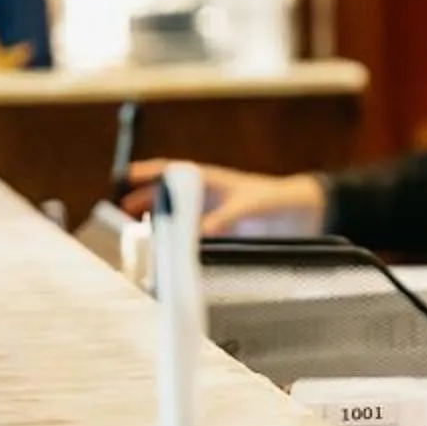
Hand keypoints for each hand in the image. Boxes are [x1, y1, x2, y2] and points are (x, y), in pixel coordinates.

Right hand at [118, 159, 323, 238]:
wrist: (303, 213)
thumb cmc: (276, 198)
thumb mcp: (249, 205)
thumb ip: (225, 218)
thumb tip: (200, 233)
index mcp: (212, 179)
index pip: (173, 171)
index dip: (149, 172)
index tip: (126, 176)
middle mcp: (208, 196)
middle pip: (169, 194)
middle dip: (145, 200)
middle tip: (122, 210)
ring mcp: (213, 215)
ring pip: (178, 216)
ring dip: (160, 222)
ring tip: (138, 232)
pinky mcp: (221, 234)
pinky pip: (193, 237)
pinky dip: (179, 242)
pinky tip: (169, 253)